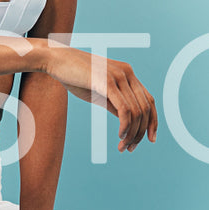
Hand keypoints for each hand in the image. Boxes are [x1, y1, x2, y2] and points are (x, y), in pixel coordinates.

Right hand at [41, 44, 156, 151]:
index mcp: (128, 74)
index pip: (150, 101)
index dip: (153, 122)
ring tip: (123, 147)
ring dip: (132, 134)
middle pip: (146, 108)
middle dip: (141, 132)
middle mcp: (128, 73)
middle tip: (130, 149)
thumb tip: (128, 122)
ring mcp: (119, 76)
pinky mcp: (108, 82)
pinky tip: (120, 135)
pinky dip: (126, 126)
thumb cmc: (74, 77)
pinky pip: (125, 109)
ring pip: (136, 111)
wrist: (56, 60)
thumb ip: (115, 103)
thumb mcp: (100, 93)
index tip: (150, 139)